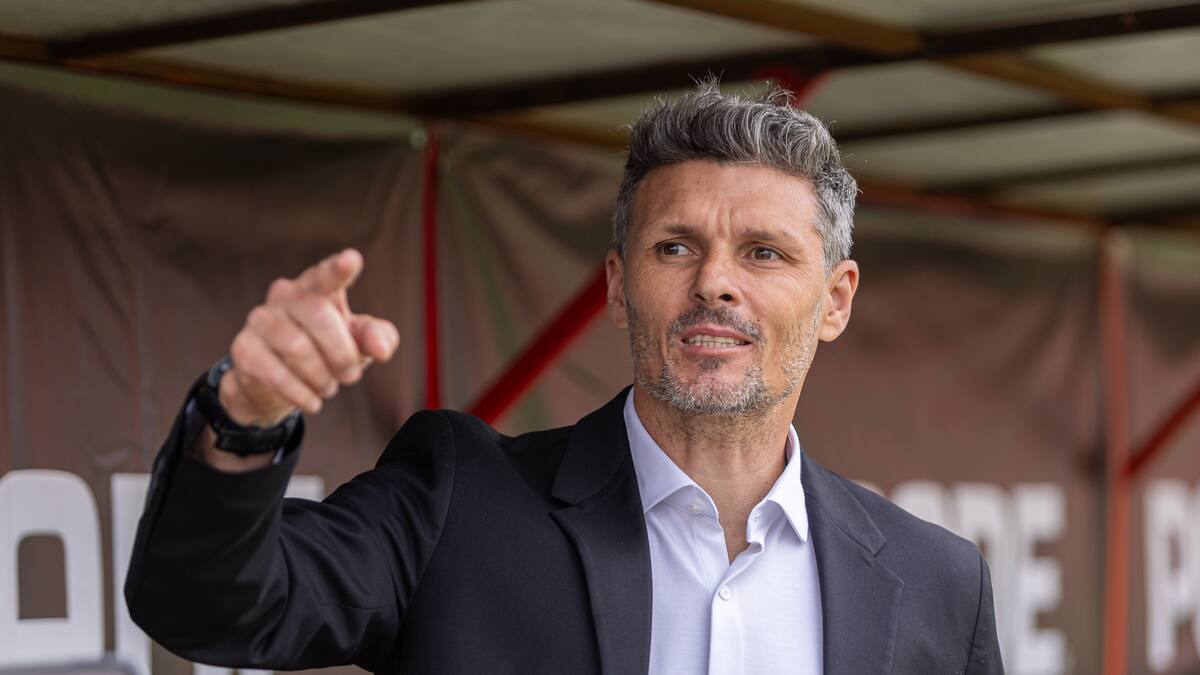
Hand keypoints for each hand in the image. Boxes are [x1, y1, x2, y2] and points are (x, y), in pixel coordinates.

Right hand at [220, 248, 399, 426]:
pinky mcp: (244, 348)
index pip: (326, 274)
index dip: (338, 269)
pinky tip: (312, 401)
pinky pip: (276, 373)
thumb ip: (377, 337)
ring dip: (322, 376)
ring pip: (298, 347)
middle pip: (320, 316)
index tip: (352, 260)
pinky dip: (301, 393)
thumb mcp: (358, 343)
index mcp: (316, 287)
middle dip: (343, 354)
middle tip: (351, 376)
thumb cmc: (327, 352)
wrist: (278, 386)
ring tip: (328, 387)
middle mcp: (284, 295)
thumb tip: (381, 349)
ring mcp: (260, 319)